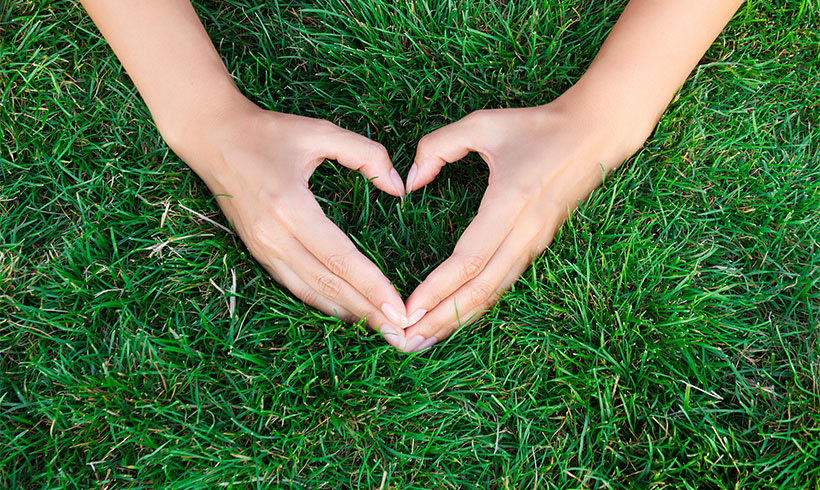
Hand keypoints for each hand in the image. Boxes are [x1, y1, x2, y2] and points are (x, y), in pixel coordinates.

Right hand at [173, 104, 409, 347]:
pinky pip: (294, 286)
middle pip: (327, 284)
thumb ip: (366, 154)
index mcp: (288, 206)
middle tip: (401, 334)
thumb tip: (400, 186)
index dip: (372, 287)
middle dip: (367, 311)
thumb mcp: (320, 132)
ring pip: (310, 292)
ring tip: (380, 330)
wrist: (212, 137)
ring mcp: (262, 248)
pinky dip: (323, 303)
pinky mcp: (258, 252)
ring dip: (347, 314)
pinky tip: (347, 312)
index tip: (400, 310)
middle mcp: (273, 236)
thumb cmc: (269, 133)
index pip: (339, 258)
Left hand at [400, 96, 647, 351]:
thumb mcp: (482, 123)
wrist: (596, 134)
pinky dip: (476, 306)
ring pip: (493, 293)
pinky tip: (453, 319)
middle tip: (406, 341)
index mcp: (511, 202)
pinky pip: (503, 284)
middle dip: (441, 319)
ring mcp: (535, 243)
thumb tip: (409, 183)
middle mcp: (525, 232)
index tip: (407, 309)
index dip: (437, 289)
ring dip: (457, 320)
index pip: (469, 259)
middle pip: (480, 289)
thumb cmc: (536, 126)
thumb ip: (437, 147)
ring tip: (423, 340)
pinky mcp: (537, 247)